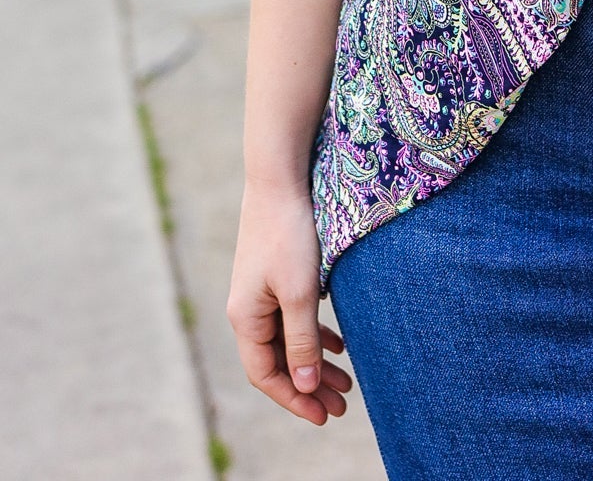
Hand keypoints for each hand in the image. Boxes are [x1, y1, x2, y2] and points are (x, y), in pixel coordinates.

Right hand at [227, 178, 353, 424]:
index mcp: (246, 318)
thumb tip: (304, 386)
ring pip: (289, 340)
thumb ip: (302, 342)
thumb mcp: (300, 293)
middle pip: (279, 361)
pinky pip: (293, 318)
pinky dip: (315, 335)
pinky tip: (339, 346)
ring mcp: (261, 291)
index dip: (294, 399)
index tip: (324, 415)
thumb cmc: (289, 233)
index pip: (266, 375)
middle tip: (343, 407)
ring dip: (315, 363)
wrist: (280, 177)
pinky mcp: (276, 274)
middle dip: (309, 387)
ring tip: (346, 384)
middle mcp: (248, 309)